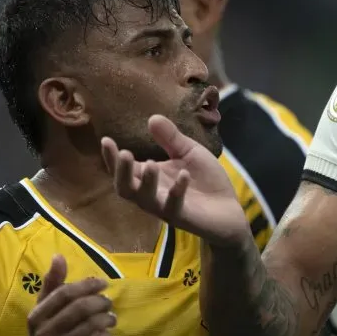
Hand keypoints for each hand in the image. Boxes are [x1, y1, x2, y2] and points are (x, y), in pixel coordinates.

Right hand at [24, 255, 114, 335]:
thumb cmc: (48, 334)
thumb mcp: (45, 309)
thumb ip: (53, 284)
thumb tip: (58, 256)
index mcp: (36, 316)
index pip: (65, 294)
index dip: (87, 285)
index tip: (103, 283)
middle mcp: (44, 333)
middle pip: (80, 309)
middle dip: (100, 302)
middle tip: (108, 302)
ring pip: (91, 326)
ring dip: (107, 318)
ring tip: (110, 317)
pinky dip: (105, 335)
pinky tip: (105, 333)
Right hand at [102, 114, 251, 247]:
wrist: (230, 208)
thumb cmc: (205, 180)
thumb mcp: (189, 153)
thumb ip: (171, 138)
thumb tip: (152, 118)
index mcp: (148, 177)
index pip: (123, 169)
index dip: (111, 157)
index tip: (106, 140)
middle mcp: (151, 194)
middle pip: (125, 188)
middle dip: (121, 171)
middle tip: (124, 154)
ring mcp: (165, 207)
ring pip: (144, 200)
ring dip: (146, 182)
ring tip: (151, 164)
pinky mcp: (183, 217)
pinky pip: (173, 207)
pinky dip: (177, 191)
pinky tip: (184, 175)